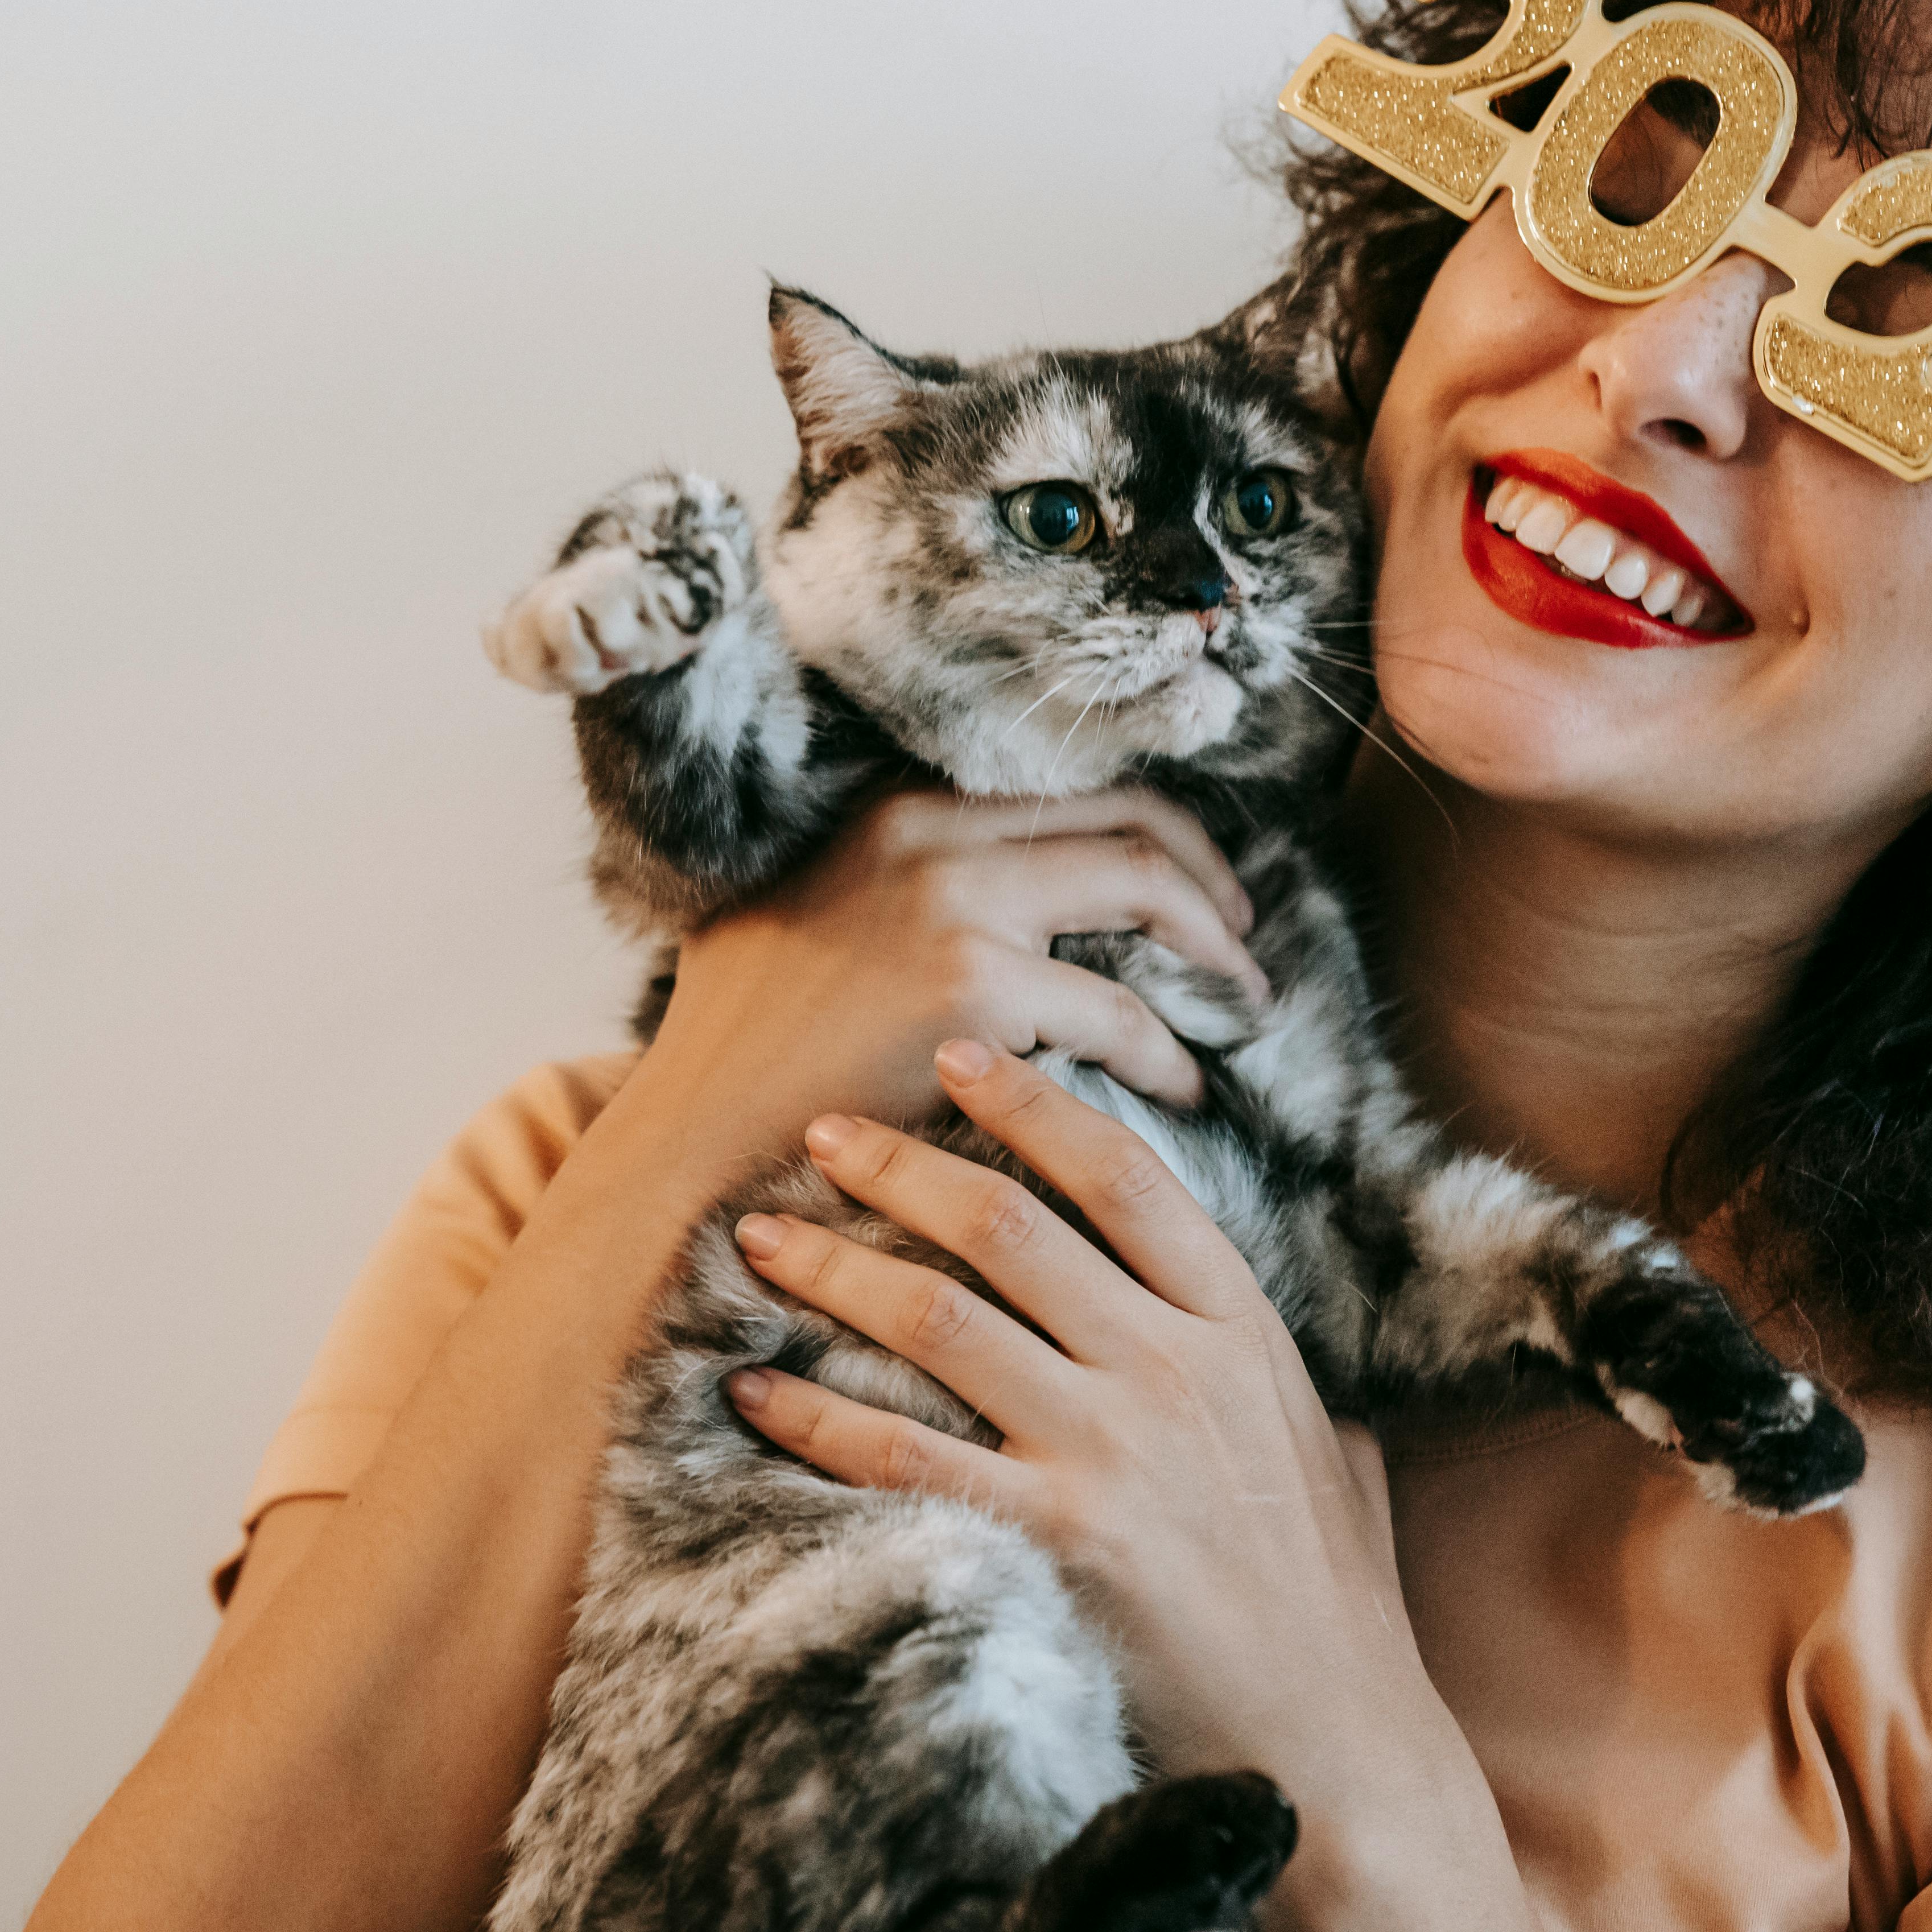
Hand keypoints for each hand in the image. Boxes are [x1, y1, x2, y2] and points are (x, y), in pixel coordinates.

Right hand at [618, 788, 1264, 1169]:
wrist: (687, 1145)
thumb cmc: (745, 1061)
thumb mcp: (806, 924)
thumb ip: (898, 891)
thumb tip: (1007, 901)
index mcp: (895, 812)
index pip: (1069, 786)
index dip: (1157, 833)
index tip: (1198, 885)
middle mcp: (927, 833)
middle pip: (1127, 819)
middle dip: (1208, 883)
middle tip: (1244, 946)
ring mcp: (952, 903)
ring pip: (1142, 892)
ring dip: (1213, 956)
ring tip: (1239, 1009)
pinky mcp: (971, 988)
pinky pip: (1119, 1013)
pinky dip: (1166, 1053)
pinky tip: (1179, 1088)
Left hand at [720, 1043, 1530, 1931]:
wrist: (1335, 1739)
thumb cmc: (1328, 1599)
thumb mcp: (1328, 1448)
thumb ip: (1277, 1375)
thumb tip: (1242, 1334)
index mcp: (1240, 1328)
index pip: (1124, 1176)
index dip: (1035, 1104)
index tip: (960, 1054)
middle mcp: (1173, 1371)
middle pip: (1010, 1226)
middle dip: (900, 1166)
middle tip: (818, 1129)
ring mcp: (1111, 1455)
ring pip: (940, 1319)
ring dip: (834, 1268)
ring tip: (757, 1237)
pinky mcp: (1052, 1544)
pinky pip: (902, 1457)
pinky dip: (813, 1419)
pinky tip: (752, 1393)